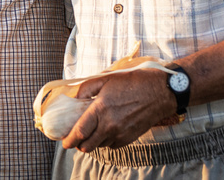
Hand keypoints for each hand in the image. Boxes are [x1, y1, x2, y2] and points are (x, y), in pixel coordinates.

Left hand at [61, 70, 176, 152]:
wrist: (160, 92)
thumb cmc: (133, 82)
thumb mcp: (106, 78)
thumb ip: (86, 88)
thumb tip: (75, 98)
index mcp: (101, 109)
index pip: (80, 132)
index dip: (69, 140)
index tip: (64, 142)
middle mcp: (110, 125)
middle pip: (87, 146)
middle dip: (79, 144)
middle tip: (76, 137)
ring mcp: (120, 134)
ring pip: (99, 146)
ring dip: (93, 141)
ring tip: (92, 130)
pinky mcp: (129, 138)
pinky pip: (112, 145)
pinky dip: (106, 140)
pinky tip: (107, 129)